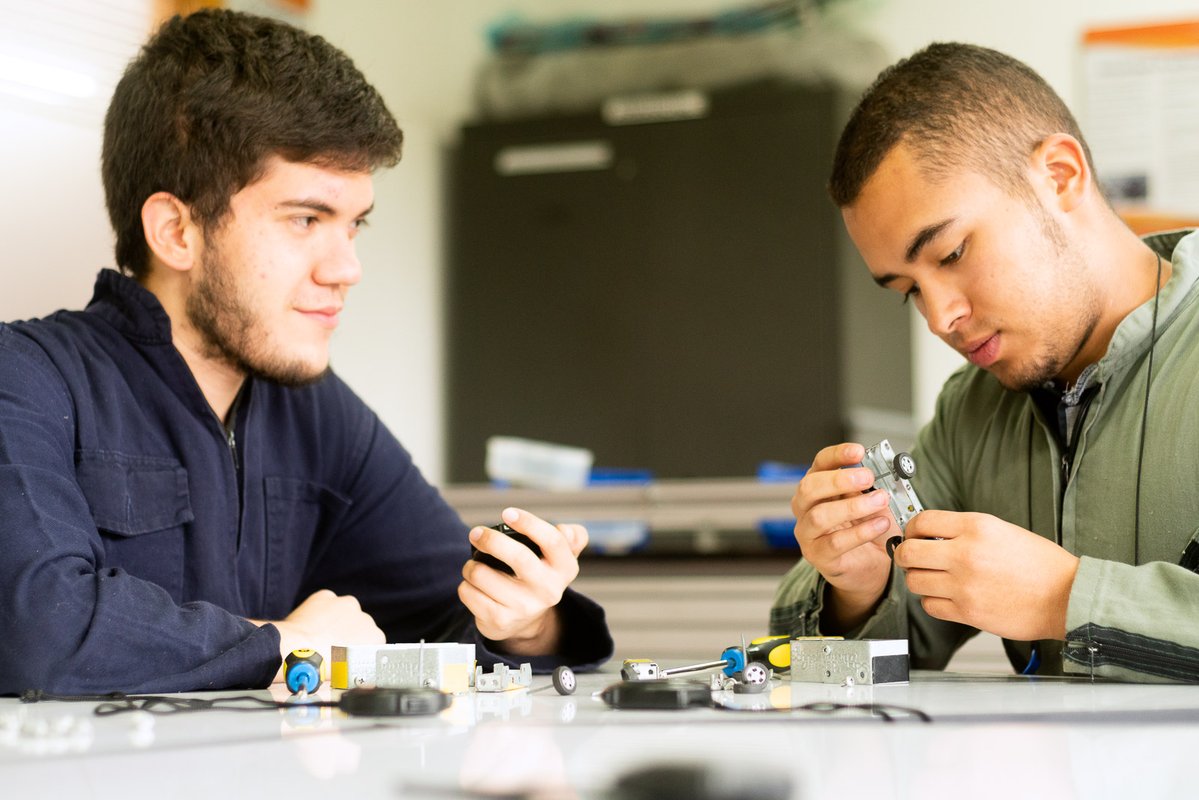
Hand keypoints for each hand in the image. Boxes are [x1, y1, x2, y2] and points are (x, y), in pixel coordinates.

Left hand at [250, 589, 384, 682]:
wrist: (294, 652)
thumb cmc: (319, 668)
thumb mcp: (347, 675)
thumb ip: (357, 666)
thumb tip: (355, 671)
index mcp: (375, 637)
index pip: (372, 641)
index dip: (359, 648)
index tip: (348, 653)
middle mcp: (365, 617)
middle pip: (359, 624)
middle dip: (348, 632)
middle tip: (332, 646)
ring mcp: (345, 604)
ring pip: (343, 611)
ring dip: (336, 620)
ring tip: (319, 635)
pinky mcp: (326, 596)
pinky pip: (325, 603)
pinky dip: (320, 611)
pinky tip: (311, 624)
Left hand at [459, 507, 586, 655]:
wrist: (528, 622)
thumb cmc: (540, 577)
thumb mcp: (560, 558)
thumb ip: (572, 538)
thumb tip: (566, 531)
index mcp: (564, 568)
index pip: (552, 541)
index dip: (529, 523)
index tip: (507, 513)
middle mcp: (548, 590)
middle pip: (519, 557)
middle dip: (492, 540)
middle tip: (476, 533)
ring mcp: (524, 607)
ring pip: (483, 574)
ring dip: (471, 565)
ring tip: (474, 565)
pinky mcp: (500, 620)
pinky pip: (468, 593)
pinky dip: (465, 585)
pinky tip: (474, 586)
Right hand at [792, 443, 898, 630]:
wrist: (870, 568)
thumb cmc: (868, 531)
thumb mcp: (872, 503)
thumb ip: (872, 488)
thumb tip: (883, 471)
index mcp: (818, 487)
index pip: (819, 464)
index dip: (837, 455)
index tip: (858, 451)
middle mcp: (806, 508)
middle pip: (809, 488)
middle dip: (839, 480)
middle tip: (867, 477)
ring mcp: (808, 533)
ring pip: (820, 516)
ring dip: (854, 506)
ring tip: (880, 501)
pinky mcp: (818, 556)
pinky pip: (835, 542)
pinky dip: (861, 532)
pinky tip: (880, 525)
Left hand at [895, 510, 1079, 639]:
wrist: (1068, 597)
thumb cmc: (1042, 565)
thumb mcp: (1003, 530)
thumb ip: (966, 531)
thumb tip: (934, 535)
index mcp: (976, 527)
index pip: (922, 522)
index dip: (911, 529)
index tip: (912, 535)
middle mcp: (965, 554)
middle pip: (908, 552)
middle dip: (904, 555)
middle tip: (911, 558)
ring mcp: (964, 584)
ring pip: (914, 581)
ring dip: (918, 579)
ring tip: (932, 579)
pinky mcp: (967, 611)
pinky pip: (930, 606)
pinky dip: (933, 602)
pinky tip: (946, 597)